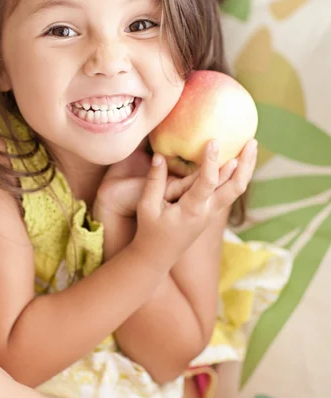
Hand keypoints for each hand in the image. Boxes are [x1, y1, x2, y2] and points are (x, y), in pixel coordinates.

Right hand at [95, 142, 246, 218]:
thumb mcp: (146, 207)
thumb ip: (154, 181)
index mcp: (192, 210)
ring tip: (251, 146)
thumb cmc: (149, 231)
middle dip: (245, 164)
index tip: (213, 141)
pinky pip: (228, 191)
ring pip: (236, 189)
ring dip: (246, 168)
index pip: (207, 183)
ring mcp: (212, 213)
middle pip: (235, 187)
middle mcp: (208, 212)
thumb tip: (159, 155)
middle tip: (251, 141)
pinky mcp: (211, 212)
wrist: (158, 256)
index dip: (211, 162)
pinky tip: (239, 160)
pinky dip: (236, 175)